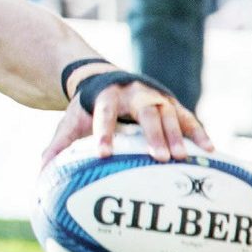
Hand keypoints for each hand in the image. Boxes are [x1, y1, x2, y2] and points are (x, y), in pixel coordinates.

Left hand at [40, 80, 211, 164]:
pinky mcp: (171, 104)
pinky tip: (209, 151)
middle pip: (145, 111)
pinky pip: (187, 118)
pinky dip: (198, 133)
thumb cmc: (86, 108)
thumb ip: (57, 145)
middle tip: (159, 158)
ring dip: (177, 136)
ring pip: (169, 114)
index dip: (104, 132)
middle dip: (153, 134)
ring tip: (182, 159)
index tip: (103, 153)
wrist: (104, 79)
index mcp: (105, 96)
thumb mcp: (70, 122)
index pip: (104, 113)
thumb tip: (42, 171)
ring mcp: (155, 97)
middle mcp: (133, 93)